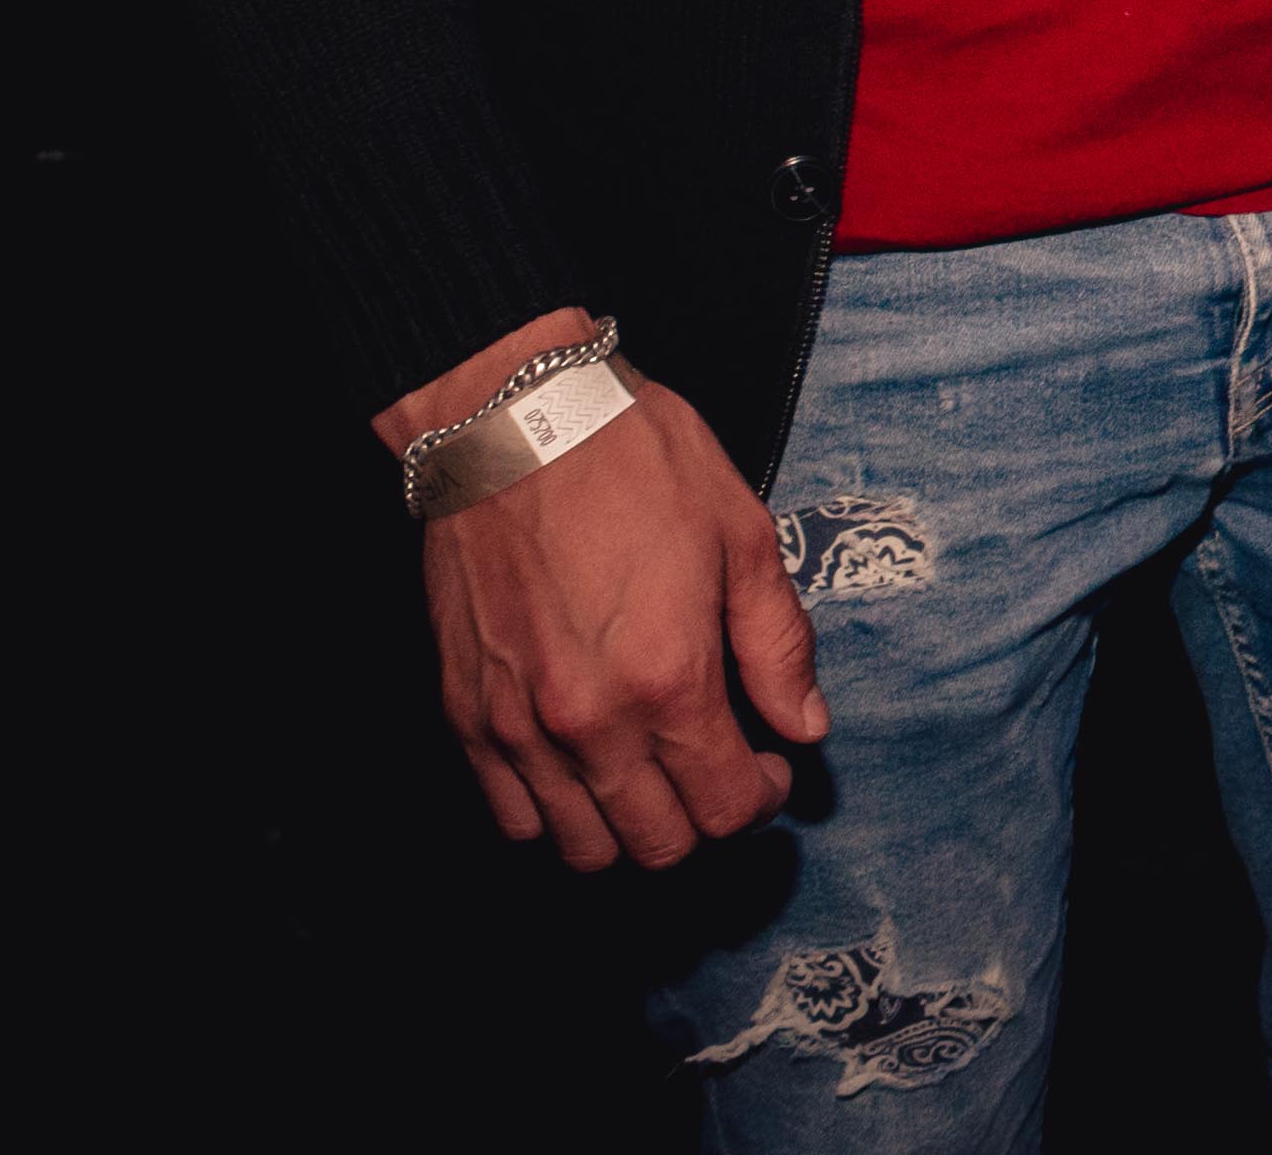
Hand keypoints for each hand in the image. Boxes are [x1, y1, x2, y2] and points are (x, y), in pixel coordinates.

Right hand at [387, 314, 827, 872]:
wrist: (510, 422)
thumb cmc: (631, 463)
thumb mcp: (740, 534)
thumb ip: (777, 644)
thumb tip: (805, 725)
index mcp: (668, 679)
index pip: (726, 808)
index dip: (761, 797)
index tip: (767, 763)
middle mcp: (589, 722)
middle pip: (658, 847)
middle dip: (702, 819)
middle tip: (716, 768)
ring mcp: (517, 727)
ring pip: (582, 849)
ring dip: (629, 829)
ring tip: (651, 774)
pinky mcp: (466, 715)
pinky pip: (510, 819)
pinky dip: (554, 816)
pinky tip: (583, 770)